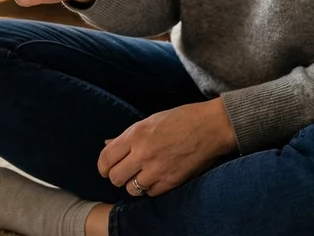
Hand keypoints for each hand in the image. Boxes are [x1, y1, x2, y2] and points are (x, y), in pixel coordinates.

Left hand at [97, 98, 237, 196]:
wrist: (210, 127)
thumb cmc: (181, 119)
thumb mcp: (149, 120)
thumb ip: (126, 136)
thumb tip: (107, 143)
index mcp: (136, 134)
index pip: (106, 158)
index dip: (103, 166)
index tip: (106, 168)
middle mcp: (143, 153)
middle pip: (115, 177)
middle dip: (117, 176)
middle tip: (124, 172)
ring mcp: (158, 169)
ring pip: (131, 189)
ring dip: (133, 184)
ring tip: (142, 175)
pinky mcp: (172, 181)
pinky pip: (150, 194)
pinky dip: (150, 189)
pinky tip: (156, 178)